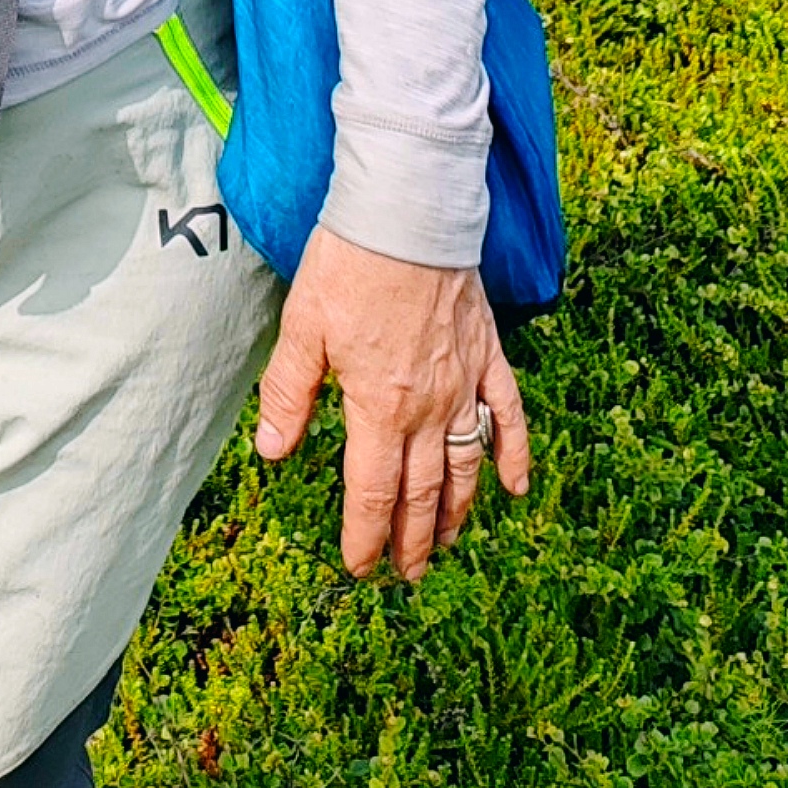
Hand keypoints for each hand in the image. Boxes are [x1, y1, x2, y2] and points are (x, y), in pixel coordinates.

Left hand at [254, 227, 530, 579]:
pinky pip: (507, 415)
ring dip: (456, 511)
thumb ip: (290, 394)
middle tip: (406, 575)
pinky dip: (513, 454)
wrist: (407, 212)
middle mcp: (428, 408)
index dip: (366, 536)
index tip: (359, 567)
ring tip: (446, 544)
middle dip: (412, 539)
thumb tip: (273, 452)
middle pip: (422, 491)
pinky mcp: (487, 355)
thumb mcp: (302, 328)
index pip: (373, 492)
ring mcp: (464, 383)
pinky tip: (514, 487)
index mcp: (378, 406)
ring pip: (465, 466)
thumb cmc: (349, 264)